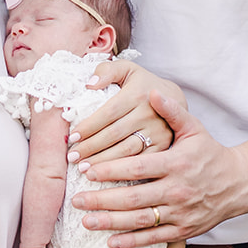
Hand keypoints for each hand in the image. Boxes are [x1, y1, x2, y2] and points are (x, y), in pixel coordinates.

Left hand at [67, 61, 184, 165]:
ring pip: (126, 151)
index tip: (72, 138)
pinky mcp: (164, 147)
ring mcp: (158, 132)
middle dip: (91, 147)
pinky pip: (141, 162)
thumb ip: (107, 70)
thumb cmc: (143, 84)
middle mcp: (149, 114)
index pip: (108, 112)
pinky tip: (107, 179)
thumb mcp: (128, 69)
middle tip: (72, 158)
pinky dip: (124, 172)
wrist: (175, 99)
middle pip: (114, 134)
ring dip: (103, 163)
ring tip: (85, 169)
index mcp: (137, 93)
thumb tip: (90, 83)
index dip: (89, 126)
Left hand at [73, 94, 247, 246]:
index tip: (88, 171)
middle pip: (134, 198)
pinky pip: (154, 238)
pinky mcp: (183, 231)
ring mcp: (180, 213)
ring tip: (86, 220)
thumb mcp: (194, 128)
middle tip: (77, 199)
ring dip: (111, 222)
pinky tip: (110, 241)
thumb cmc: (210, 153)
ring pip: (141, 220)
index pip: (138, 168)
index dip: (111, 170)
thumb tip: (152, 92)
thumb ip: (172, 111)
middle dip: (103, 200)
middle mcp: (177, 190)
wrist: (238, 184)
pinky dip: (132, 241)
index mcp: (177, 163)